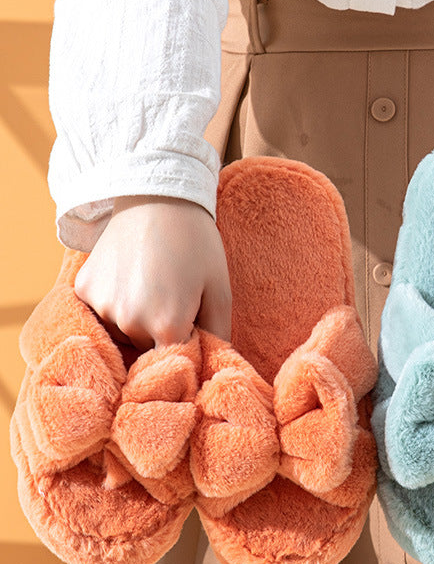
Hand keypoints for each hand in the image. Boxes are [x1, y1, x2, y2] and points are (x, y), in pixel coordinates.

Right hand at [73, 195, 231, 351]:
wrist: (158, 197)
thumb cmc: (197, 244)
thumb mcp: (220, 291)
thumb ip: (219, 336)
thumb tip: (214, 366)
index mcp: (168, 326)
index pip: (177, 360)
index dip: (188, 345)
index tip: (194, 323)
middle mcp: (130, 322)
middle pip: (149, 347)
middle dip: (164, 331)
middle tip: (176, 294)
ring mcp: (103, 306)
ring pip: (124, 331)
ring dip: (138, 318)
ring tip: (153, 281)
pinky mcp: (83, 289)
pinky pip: (102, 311)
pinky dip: (116, 300)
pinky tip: (131, 275)